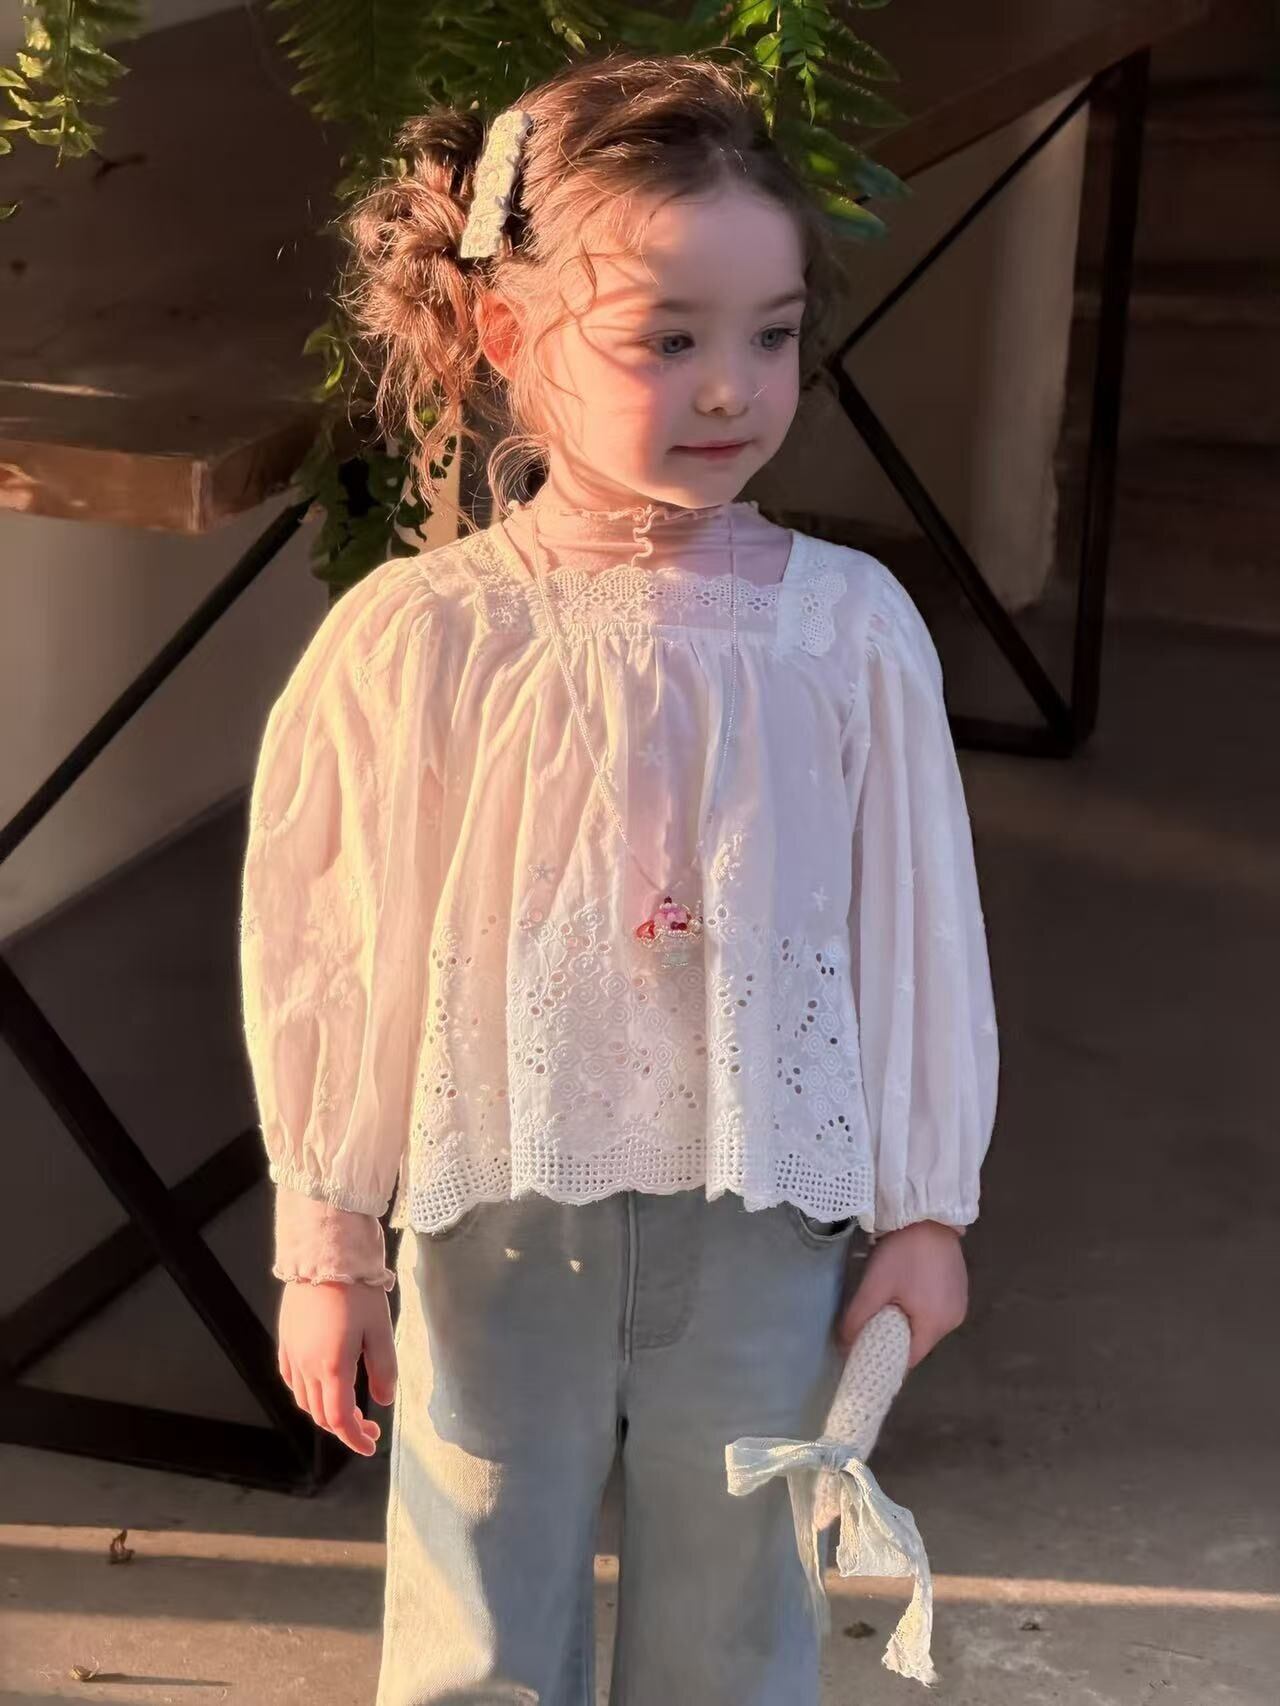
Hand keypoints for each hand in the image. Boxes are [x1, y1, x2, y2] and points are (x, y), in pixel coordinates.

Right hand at [277, 1280, 397, 1455]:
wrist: (324, 1255)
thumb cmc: (357, 1290)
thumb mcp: (380, 1330)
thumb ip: (383, 1369)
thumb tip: (383, 1401)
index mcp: (331, 1367)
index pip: (339, 1419)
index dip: (355, 1438)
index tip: (371, 1445)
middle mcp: (306, 1366)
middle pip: (319, 1414)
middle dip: (344, 1427)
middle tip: (368, 1426)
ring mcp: (292, 1353)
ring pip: (303, 1400)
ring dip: (324, 1412)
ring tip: (348, 1407)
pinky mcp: (285, 1339)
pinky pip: (291, 1379)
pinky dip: (306, 1393)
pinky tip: (321, 1385)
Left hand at [835, 1220, 967, 1369]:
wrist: (928, 1213)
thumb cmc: (903, 1252)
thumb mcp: (875, 1285)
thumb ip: (858, 1318)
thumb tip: (843, 1345)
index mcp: (936, 1324)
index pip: (910, 1359)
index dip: (886, 1359)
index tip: (867, 1352)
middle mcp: (954, 1320)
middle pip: (919, 1342)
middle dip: (895, 1337)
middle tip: (873, 1322)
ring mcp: (960, 1303)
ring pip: (927, 1325)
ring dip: (908, 1319)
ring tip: (889, 1301)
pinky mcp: (960, 1288)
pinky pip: (936, 1308)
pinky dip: (920, 1306)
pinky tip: (907, 1288)